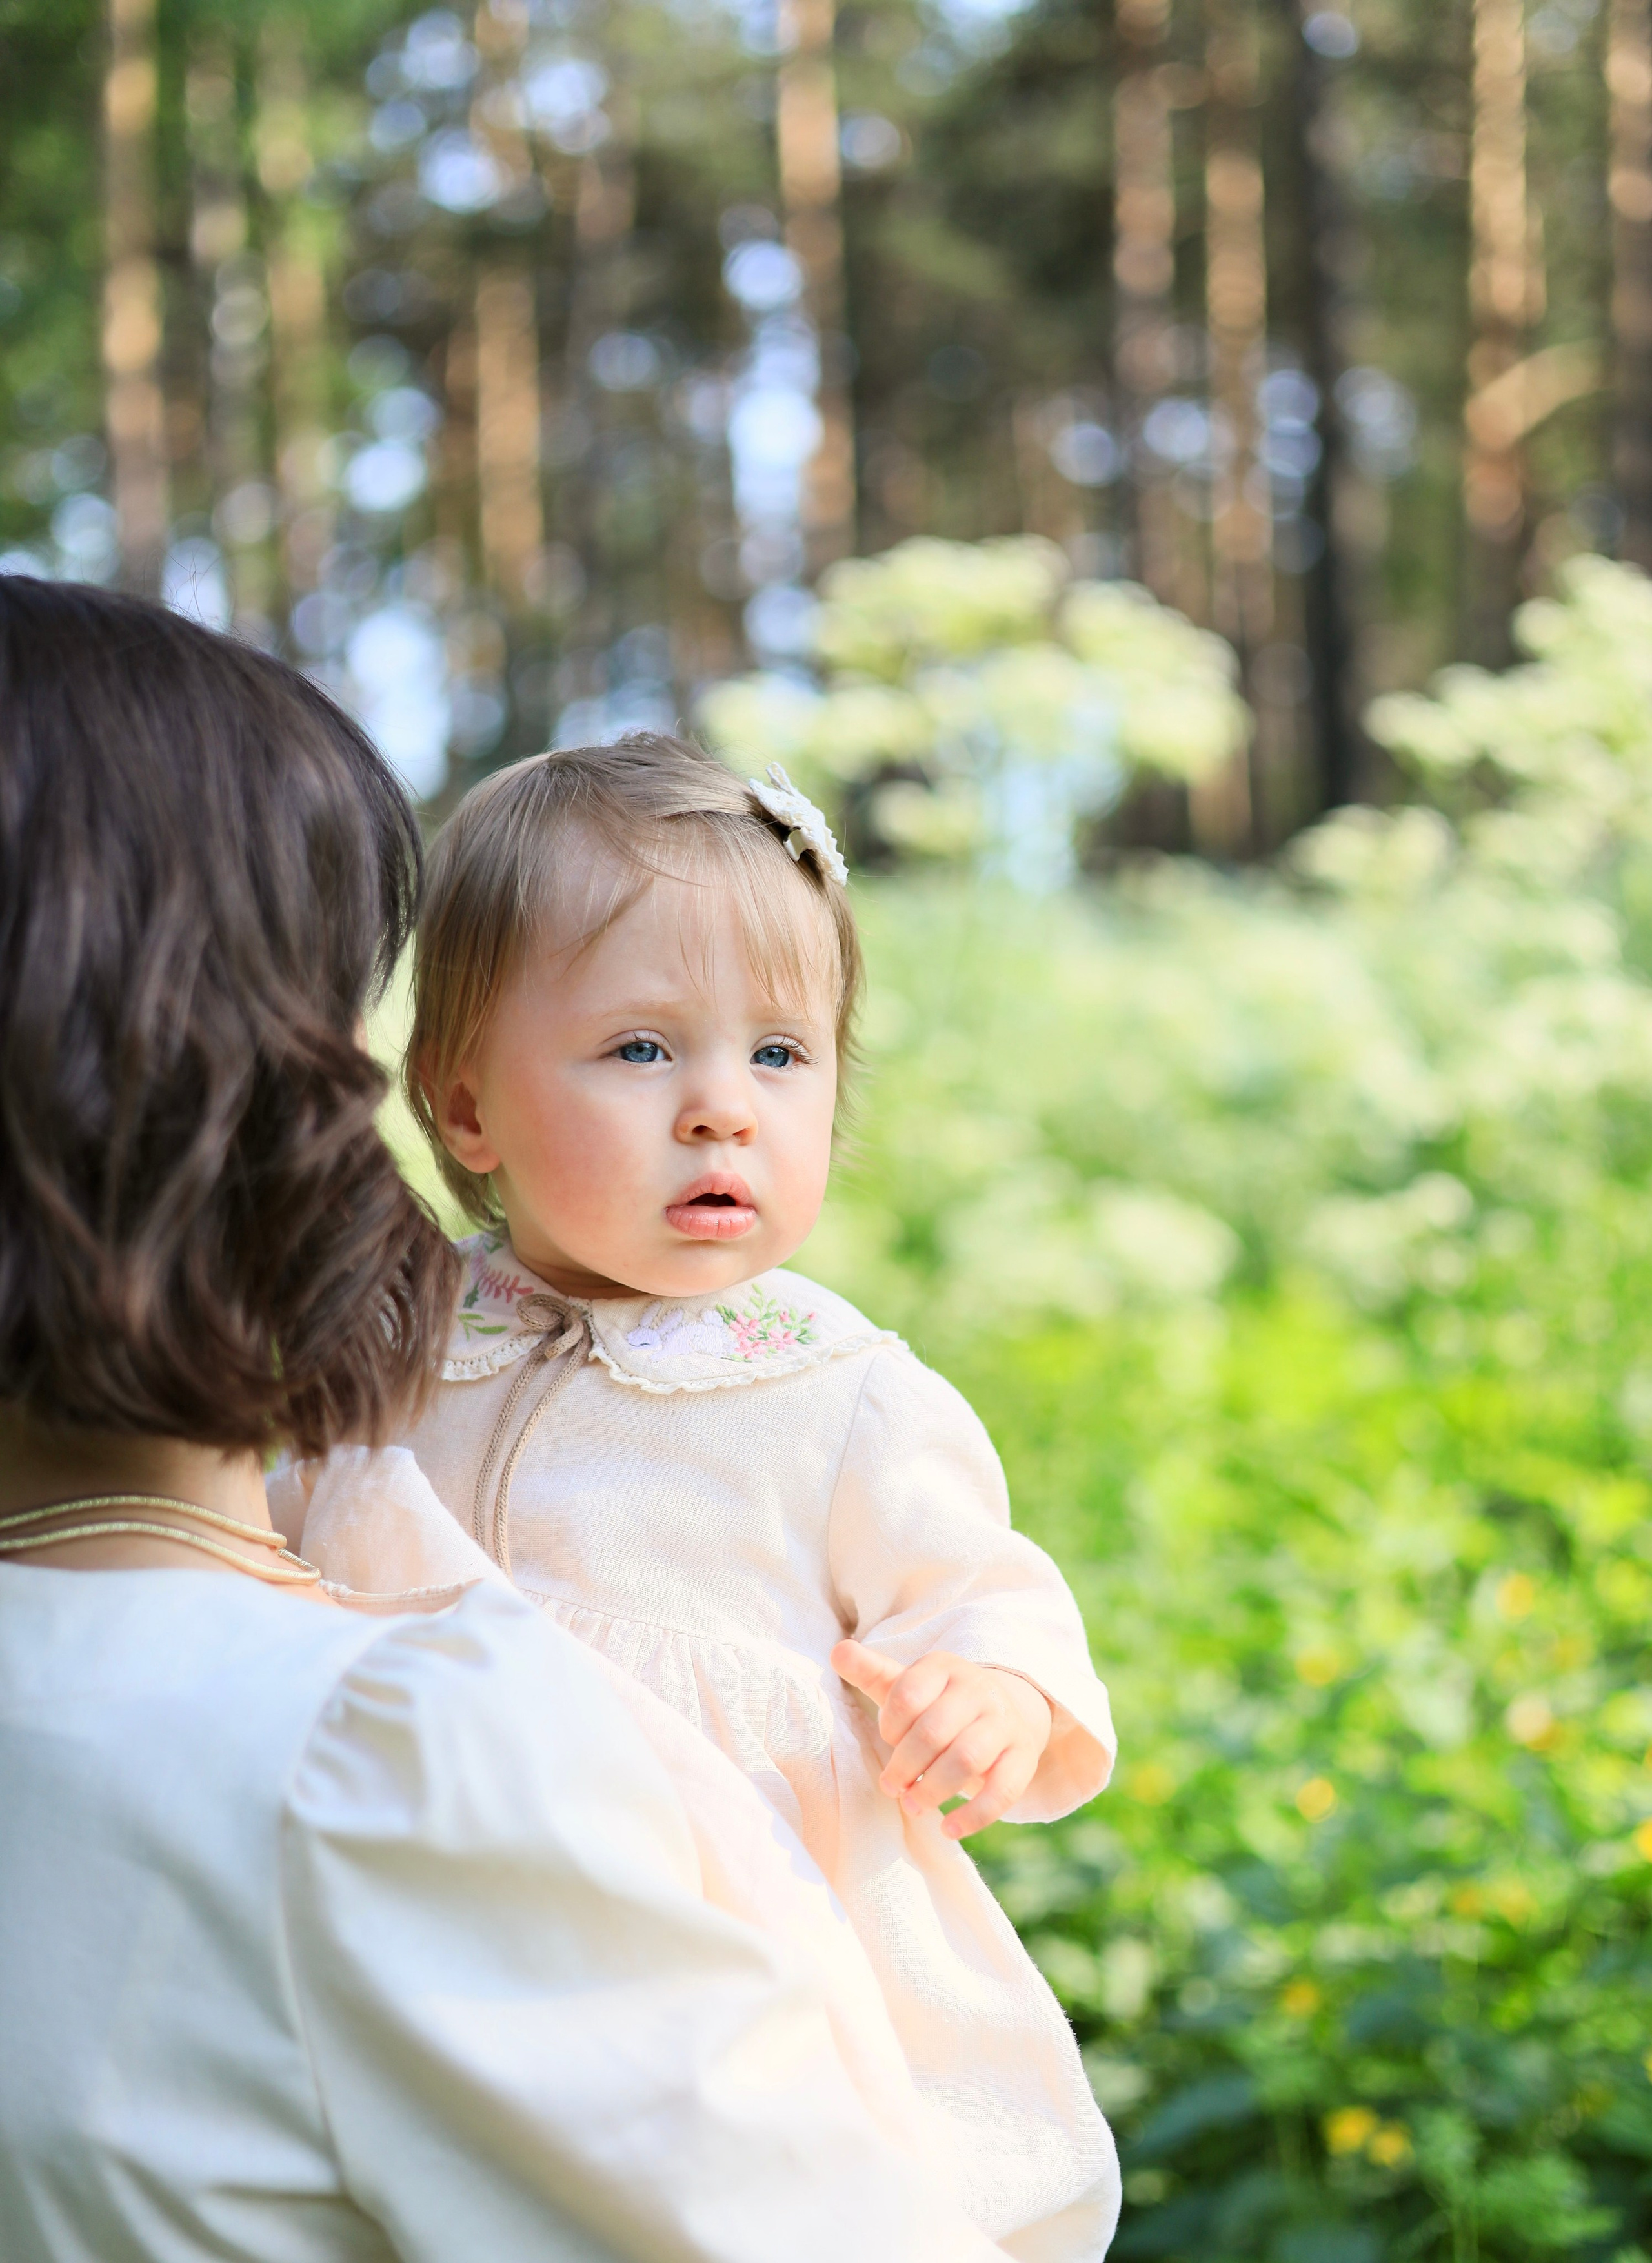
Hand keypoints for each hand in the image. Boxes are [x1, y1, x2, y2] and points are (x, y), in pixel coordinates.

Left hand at [830, 1640, 1052, 1839]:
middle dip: (905, 1765)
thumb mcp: (906, 1685)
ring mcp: (1004, 1723)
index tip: (888, 1739)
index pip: (907, 1694)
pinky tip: (949, 1829)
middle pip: (934, 1731)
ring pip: (967, 1758)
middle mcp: (978, 1689)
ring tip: (913, 1807)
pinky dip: (974, 1816)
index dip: (890, 1726)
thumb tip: (838, 1651)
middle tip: (891, 1787)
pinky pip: (1003, 1790)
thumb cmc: (938, 1704)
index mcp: (943, 1667)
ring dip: (934, 1789)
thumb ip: (870, 1671)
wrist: (1002, 1712)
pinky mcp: (1023, 1757)